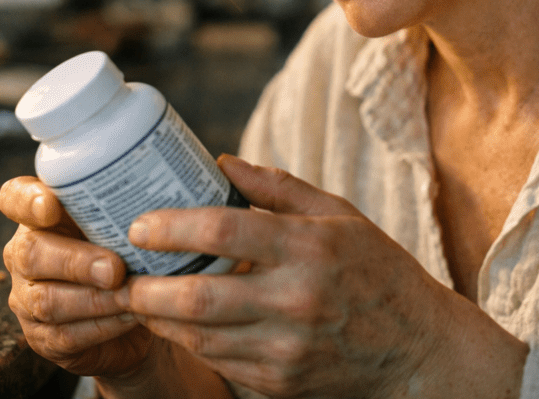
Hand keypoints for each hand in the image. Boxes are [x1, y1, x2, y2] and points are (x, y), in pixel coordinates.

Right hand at [0, 176, 158, 377]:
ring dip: (95, 299)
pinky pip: (65, 335)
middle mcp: (26, 254)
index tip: (52, 205)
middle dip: (76, 261)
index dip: (26, 201)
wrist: (140, 313)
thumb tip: (182, 172)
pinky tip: (130, 316)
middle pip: (30, 253)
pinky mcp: (43, 338)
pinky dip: (103, 326)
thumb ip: (138, 199)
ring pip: (47, 300)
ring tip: (132, 295)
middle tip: (115, 268)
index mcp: (41, 215)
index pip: (14, 198)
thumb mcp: (133, 221)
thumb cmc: (135, 252)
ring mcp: (28, 298)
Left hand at [113, 155, 464, 397]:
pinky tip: (175, 323)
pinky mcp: (281, 381)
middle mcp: (297, 299)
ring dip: (159, 317)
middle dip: (147, 285)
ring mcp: (288, 347)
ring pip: (199, 335)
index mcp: (311, 246)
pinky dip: (188, 341)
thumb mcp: (339, 215)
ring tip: (139, 295)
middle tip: (122, 270)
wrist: (416, 350)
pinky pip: (217, 361)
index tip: (139, 224)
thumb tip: (221, 162)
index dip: (171, 226)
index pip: (224, 229)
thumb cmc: (376, 271)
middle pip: (198, 296)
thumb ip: (277, 187)